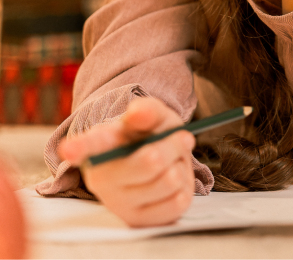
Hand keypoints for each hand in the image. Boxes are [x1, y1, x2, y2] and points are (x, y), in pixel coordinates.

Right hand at [58, 97, 194, 227]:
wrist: (160, 160)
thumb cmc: (151, 136)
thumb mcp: (154, 117)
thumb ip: (148, 110)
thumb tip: (137, 113)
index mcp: (99, 146)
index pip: (89, 146)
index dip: (79, 147)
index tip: (68, 149)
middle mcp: (101, 179)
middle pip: (150, 161)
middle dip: (174, 146)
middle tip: (182, 138)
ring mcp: (118, 205)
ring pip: (169, 181)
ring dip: (180, 166)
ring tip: (171, 163)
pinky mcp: (139, 221)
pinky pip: (178, 202)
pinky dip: (184, 187)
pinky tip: (171, 184)